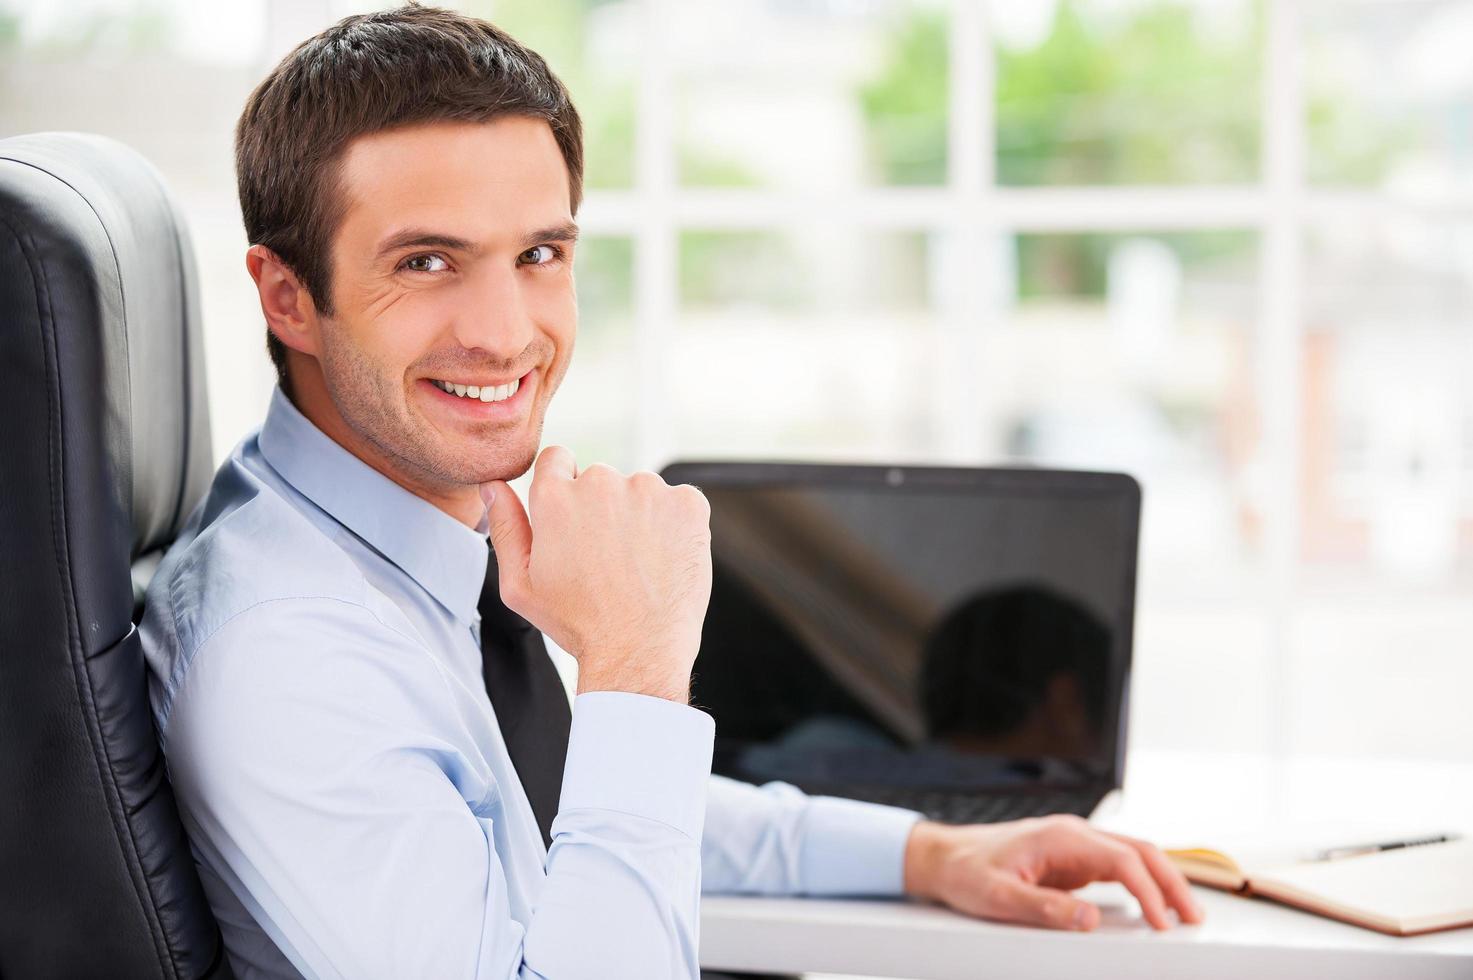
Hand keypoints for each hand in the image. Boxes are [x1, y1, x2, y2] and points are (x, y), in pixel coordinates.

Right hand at [484, 446, 711, 701]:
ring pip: (640, 491)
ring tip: (637, 565)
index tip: (577, 520)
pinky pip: (678, 502)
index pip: (557, 459)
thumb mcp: (520, 584)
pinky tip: (664, 560)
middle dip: (602, 508)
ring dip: (639, 516)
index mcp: (556, 497)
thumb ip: (505, 527)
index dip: (564, 488)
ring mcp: (648, 490)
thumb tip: (494, 485)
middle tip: (607, 558)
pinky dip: (675, 525)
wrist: (638, 651)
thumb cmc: (577, 623)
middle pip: (600, 478)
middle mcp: (601, 482)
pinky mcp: (688, 503)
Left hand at [902, 815, 1204, 931]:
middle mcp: (1074, 834)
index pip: (1123, 861)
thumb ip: (1045, 908)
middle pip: (1140, 851)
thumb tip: (1091, 920)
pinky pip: (1117, 865)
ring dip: (1162, 881)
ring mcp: (1074, 843)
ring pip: (1133, 855)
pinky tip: (1153, 904)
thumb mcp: (998, 897)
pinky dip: (1142, 882)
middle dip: (1171, 883)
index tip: (1163, 925)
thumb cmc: (966, 873)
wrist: (943, 857)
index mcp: (1061, 837)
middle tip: (1193, 920)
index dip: (1150, 893)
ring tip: (1183, 915)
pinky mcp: (1071, 857)